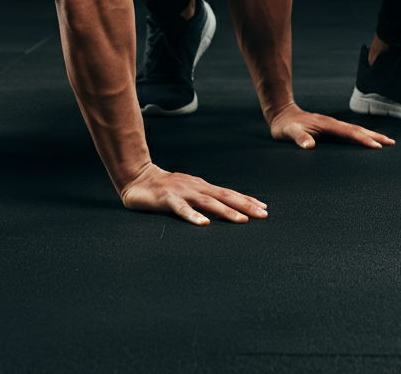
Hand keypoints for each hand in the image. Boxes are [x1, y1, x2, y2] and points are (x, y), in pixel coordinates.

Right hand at [120, 163, 268, 225]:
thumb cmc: (163, 188)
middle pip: (223, 196)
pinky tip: (203, 224)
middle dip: (244, 205)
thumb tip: (222, 209)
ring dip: (225, 211)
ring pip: (206, 202)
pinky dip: (193, 216)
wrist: (137, 177)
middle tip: (263, 214)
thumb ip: (202, 199)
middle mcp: (194, 187)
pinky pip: (181, 210)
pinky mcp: (166, 199)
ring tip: (241, 220)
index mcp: (200, 186)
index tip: (264, 209)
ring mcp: (181, 192)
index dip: (245, 200)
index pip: (227, 193)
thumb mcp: (186, 192)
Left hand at [268, 102, 394, 149]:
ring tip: (386, 142)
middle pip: (357, 130)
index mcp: (326, 125)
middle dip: (374, 136)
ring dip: (371, 135)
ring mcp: (332, 126)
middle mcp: (332, 124)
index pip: (348, 133)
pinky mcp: (330, 129)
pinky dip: (361, 136)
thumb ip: (298, 138)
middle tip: (391, 143)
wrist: (281, 113)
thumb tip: (309, 145)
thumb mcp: (288, 132)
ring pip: (355, 130)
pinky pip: (349, 132)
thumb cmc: (284, 125)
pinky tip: (366, 141)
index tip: (377, 146)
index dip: (363, 140)